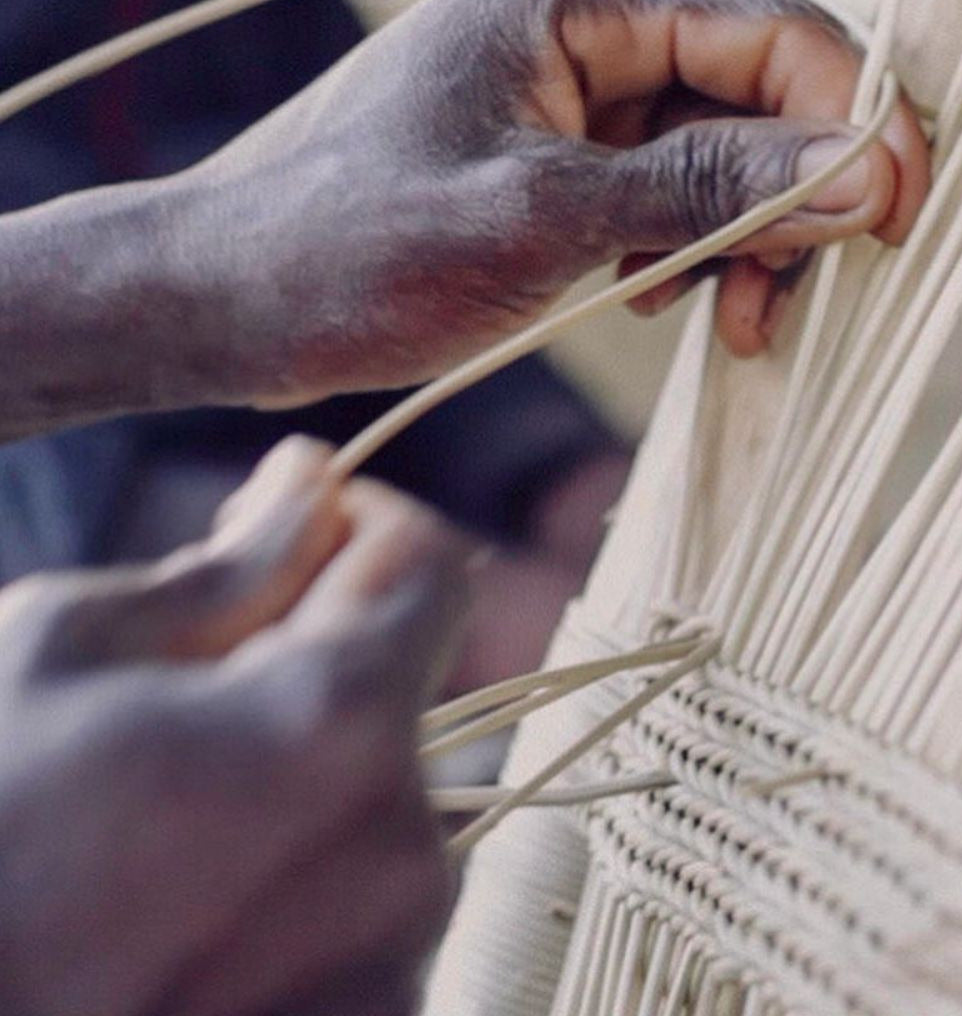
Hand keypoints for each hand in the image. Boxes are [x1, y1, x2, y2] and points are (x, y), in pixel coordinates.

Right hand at [0, 437, 469, 1015]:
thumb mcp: (61, 652)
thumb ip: (227, 565)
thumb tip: (309, 482)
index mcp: (338, 726)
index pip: (428, 564)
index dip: (359, 525)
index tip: (291, 532)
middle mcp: (404, 847)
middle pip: (396, 685)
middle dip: (309, 655)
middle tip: (182, 688)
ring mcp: (396, 952)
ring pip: (377, 790)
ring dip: (298, 767)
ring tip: (167, 811)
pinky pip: (361, 894)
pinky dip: (297, 867)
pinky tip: (190, 896)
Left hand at [187, 0, 929, 404]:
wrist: (236, 300)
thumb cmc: (353, 247)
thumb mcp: (540, 221)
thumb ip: (700, 192)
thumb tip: (853, 172)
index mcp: (567, 0)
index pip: (761, 34)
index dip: (848, 116)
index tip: (896, 210)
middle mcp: (570, 33)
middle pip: (742, 100)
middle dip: (786, 201)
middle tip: (782, 302)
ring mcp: (557, 103)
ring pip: (705, 159)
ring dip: (737, 240)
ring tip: (729, 321)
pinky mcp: (543, 165)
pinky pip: (652, 198)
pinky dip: (679, 254)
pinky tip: (659, 301)